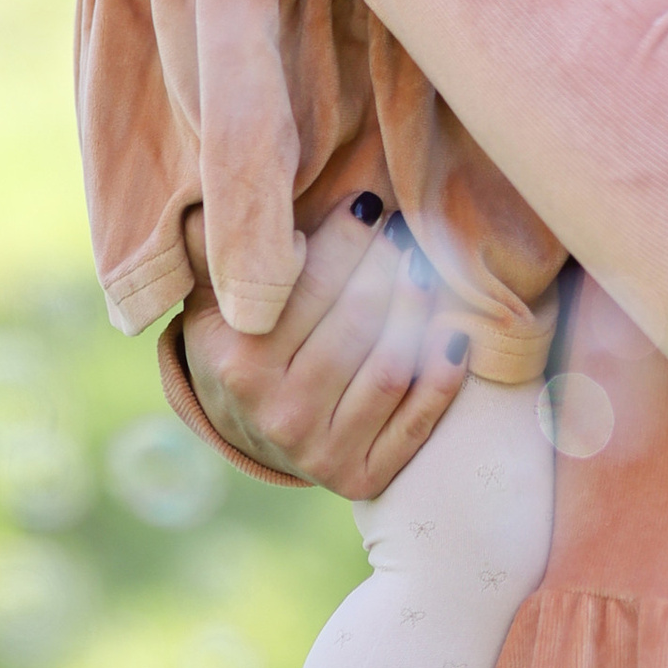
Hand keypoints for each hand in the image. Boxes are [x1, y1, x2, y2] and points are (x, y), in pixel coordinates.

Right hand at [183, 198, 472, 498]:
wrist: (247, 433)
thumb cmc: (241, 342)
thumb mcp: (212, 300)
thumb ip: (221, 252)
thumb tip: (237, 189)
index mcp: (238, 362)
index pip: (305, 288)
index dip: (344, 241)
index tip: (370, 204)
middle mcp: (277, 412)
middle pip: (354, 324)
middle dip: (388, 267)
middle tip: (408, 231)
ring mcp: (319, 452)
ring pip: (390, 368)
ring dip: (419, 312)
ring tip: (429, 268)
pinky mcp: (359, 477)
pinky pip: (415, 423)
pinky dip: (442, 377)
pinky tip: (455, 334)